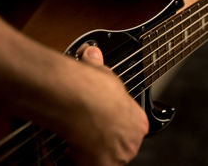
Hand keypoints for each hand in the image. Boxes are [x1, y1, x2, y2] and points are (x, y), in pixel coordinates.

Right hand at [64, 44, 148, 164]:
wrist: (81, 100)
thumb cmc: (94, 88)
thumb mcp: (102, 73)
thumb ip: (100, 69)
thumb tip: (92, 53)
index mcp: (138, 122)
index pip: (129, 128)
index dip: (113, 125)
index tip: (101, 121)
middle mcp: (132, 142)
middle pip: (119, 146)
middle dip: (104, 139)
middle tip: (88, 131)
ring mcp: (117, 157)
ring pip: (105, 157)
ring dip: (91, 150)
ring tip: (77, 138)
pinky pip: (86, 164)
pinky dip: (76, 158)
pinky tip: (69, 146)